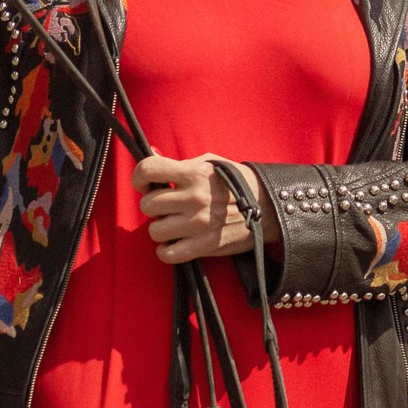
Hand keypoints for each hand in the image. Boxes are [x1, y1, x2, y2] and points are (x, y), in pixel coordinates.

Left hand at [133, 154, 280, 264]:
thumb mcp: (210, 163)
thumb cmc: (237, 182)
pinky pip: (167, 254)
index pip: (148, 169)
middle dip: (153, 206)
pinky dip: (167, 250)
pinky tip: (176, 243)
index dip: (139, 177)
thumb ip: (179, 163)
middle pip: (147, 205)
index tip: (144, 184)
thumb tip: (150, 154)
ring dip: (161, 229)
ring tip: (175, 224)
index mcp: (193, 173)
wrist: (269, 208)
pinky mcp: (204, 246)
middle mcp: (193, 198)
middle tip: (167, 206)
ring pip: (155, 231)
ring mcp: (198, 224)